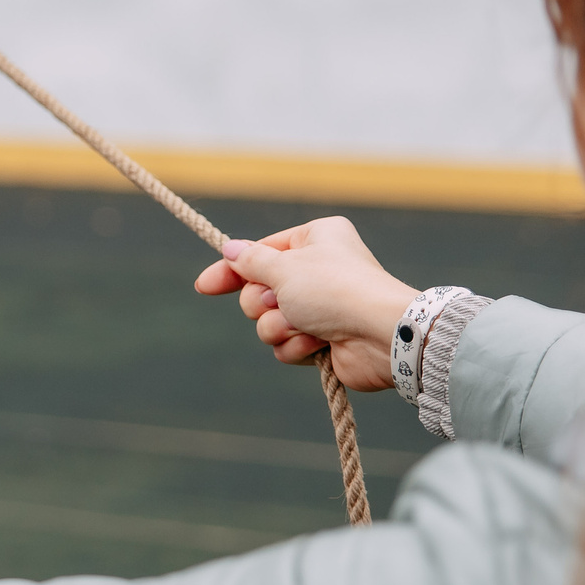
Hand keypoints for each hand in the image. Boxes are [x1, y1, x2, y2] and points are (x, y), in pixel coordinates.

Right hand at [193, 216, 415, 392]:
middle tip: (281, 303)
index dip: (230, 271)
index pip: (259, 252)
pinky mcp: (324, 338)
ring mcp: (322, 306)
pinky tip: (319, 344)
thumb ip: (250, 261)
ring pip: (270, 321)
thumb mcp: (284, 267)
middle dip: (264, 304)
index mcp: (315, 238)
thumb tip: (229, 249)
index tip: (204, 286)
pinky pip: (288, 344)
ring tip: (305, 326)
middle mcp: (319, 269)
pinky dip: (297, 346)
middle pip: (260, 290)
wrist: (380, 335)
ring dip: (280, 327)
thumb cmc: (335, 290)